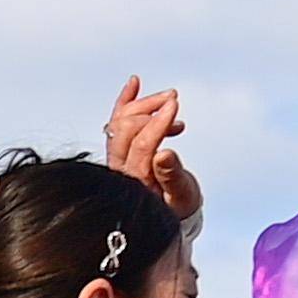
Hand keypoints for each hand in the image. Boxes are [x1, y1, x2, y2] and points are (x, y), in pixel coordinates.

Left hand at [98, 76, 203, 240]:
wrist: (167, 214)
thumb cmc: (177, 207)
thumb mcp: (181, 195)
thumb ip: (172, 176)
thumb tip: (164, 153)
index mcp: (136, 182)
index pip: (142, 144)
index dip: (158, 122)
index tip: (175, 105)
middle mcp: (120, 168)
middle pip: (127, 128)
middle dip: (150, 109)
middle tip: (173, 101)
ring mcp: (117, 158)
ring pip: (121, 122)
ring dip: (143, 104)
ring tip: (169, 100)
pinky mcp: (120, 150)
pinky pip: (117, 121)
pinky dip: (125, 101)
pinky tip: (134, 83)